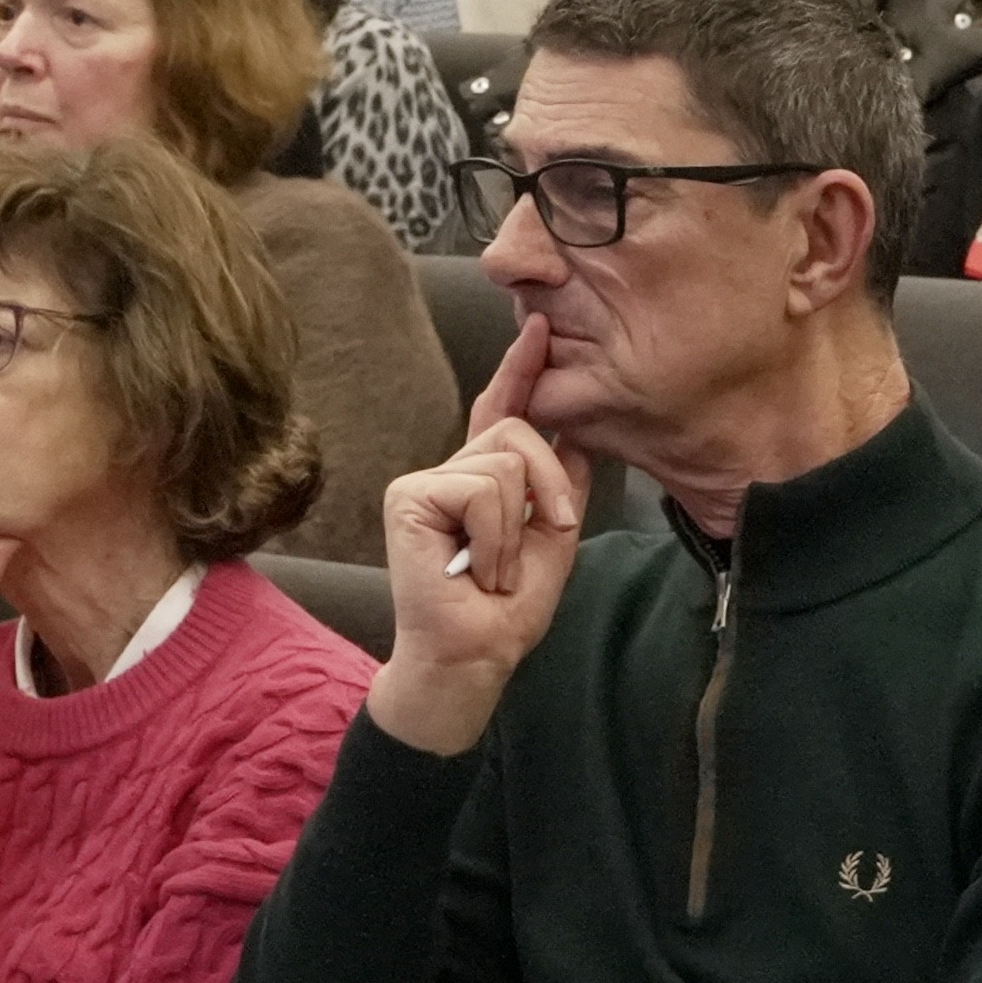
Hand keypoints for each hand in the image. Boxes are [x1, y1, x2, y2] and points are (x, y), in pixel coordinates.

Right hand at [364, 317, 589, 758]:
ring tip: (493, 570)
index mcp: (482, 480)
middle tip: (542, 540)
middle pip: (517, 431)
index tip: (538, 325)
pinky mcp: (408, 496)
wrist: (471, 657)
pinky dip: (494, 537)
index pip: (502, 411)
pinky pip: (481, 489)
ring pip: (505, 462)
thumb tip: (573, 429)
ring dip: (517, 531)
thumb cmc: (505, 611)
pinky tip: (472, 568)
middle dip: (549, 486)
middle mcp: (449, 472)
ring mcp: (424, 481)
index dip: (521, 369)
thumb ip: (559, 486)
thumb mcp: (553, 541)